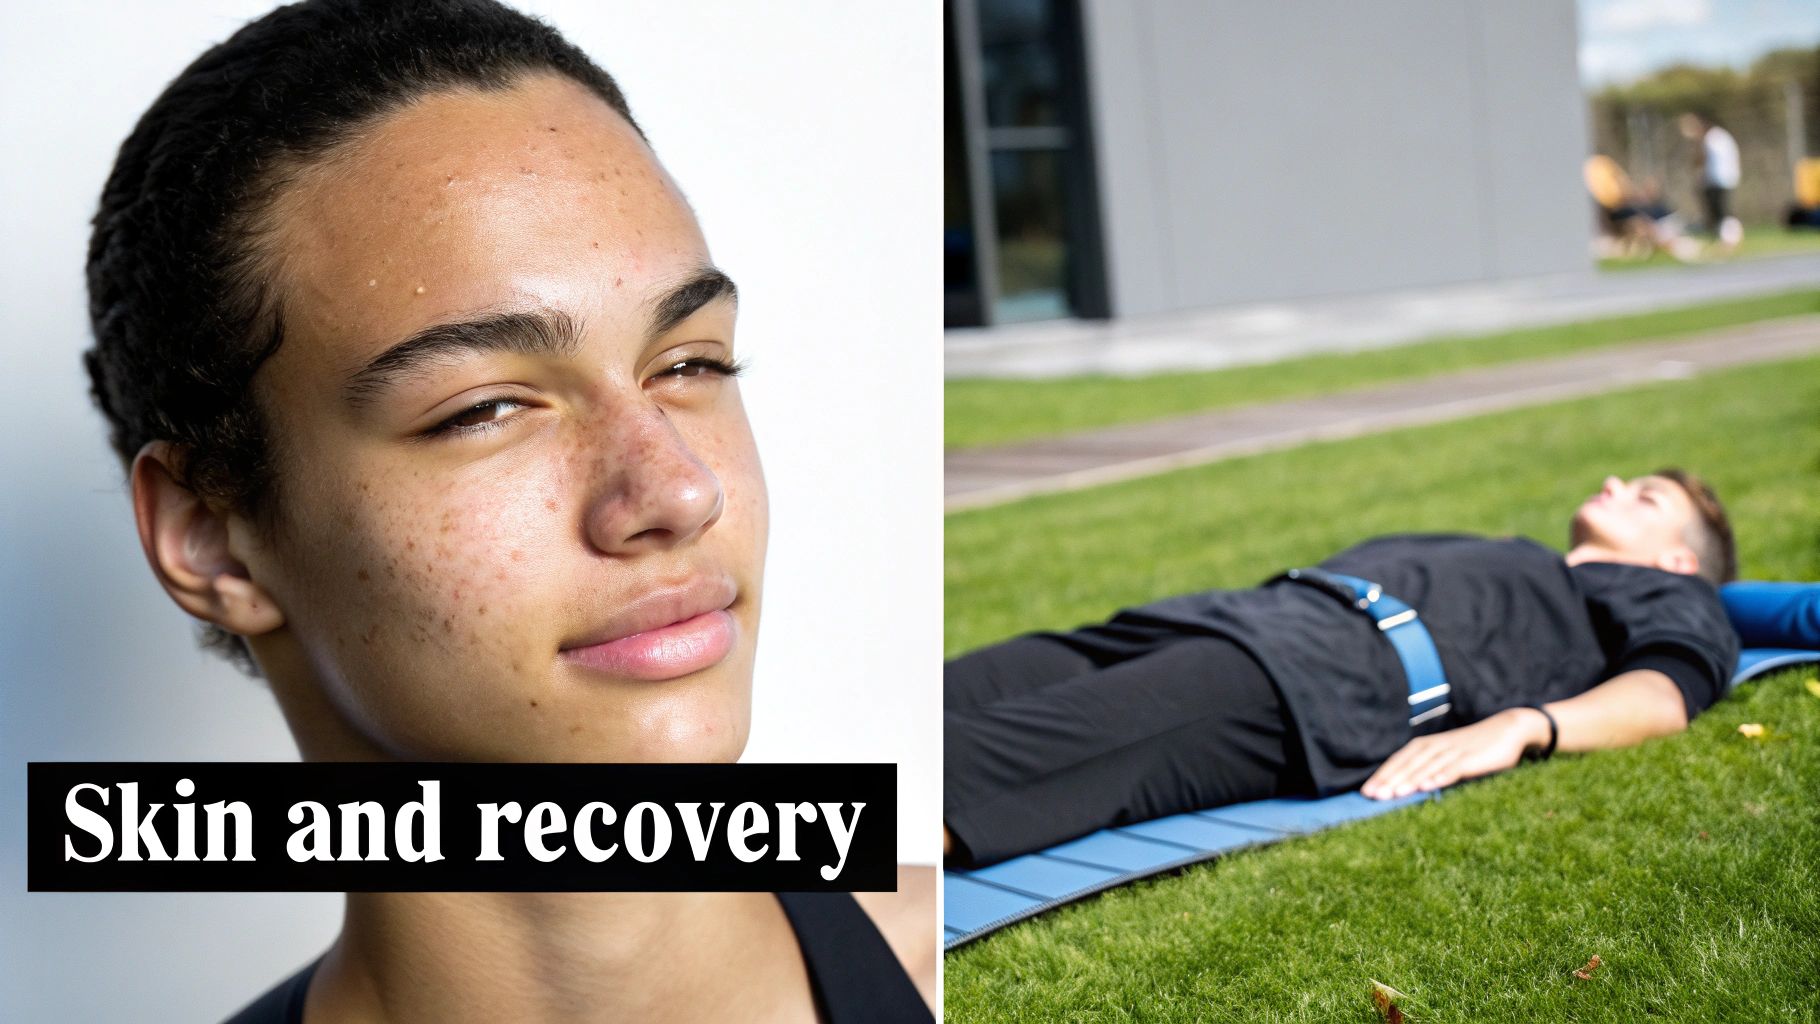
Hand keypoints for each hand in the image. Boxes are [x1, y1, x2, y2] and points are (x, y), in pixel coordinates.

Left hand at [1360, 708, 1547, 799]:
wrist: (1508, 729)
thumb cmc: (1473, 748)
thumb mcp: (1447, 756)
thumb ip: (1429, 768)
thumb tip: (1406, 787)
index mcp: (1427, 746)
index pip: (1399, 761)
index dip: (1383, 776)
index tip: (1366, 792)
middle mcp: (1436, 746)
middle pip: (1408, 764)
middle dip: (1390, 781)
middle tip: (1373, 797)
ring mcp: (1454, 751)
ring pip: (1427, 767)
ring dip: (1410, 780)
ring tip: (1394, 794)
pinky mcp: (1473, 758)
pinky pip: (1454, 768)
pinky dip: (1441, 776)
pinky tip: (1430, 786)